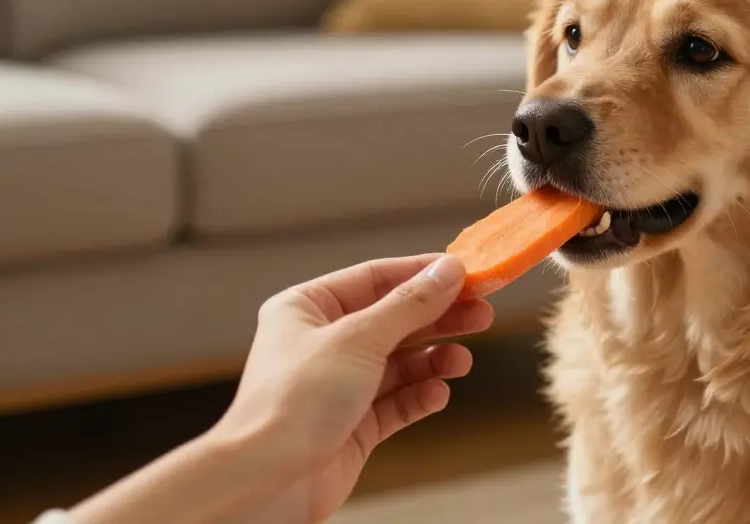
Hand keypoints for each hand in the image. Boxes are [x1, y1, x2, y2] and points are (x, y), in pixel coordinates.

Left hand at [208, 253, 491, 521]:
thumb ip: (409, 305)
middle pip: (392, 319)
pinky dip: (420, 395)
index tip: (466, 273)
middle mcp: (320, 343)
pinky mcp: (351, 424)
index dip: (421, 274)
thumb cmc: (293, 402)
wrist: (268, 480)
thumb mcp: (359, 339)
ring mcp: (337, 385)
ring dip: (433, 359)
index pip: (374, 278)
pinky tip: (438, 393)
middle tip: (481, 313)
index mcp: (306, 308)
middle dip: (437, 317)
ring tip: (461, 361)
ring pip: (398, 362)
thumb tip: (448, 271)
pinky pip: (395, 401)